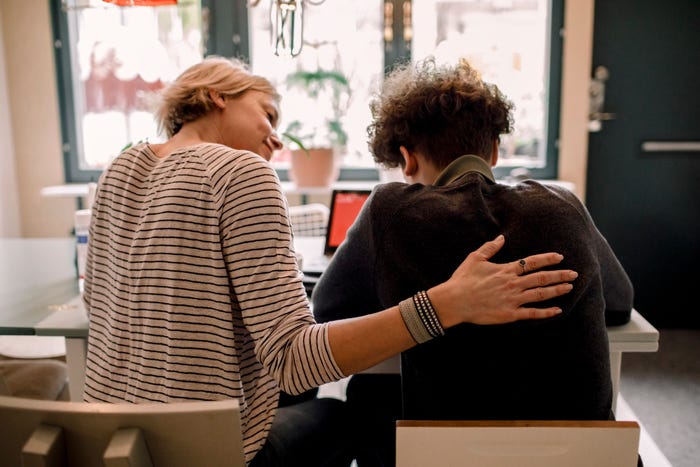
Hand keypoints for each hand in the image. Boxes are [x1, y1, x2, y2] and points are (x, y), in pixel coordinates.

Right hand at [429, 235, 576, 326]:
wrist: (455, 301)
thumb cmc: (463, 279)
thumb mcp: (475, 258)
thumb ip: (490, 248)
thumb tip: (501, 237)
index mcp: (506, 270)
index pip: (531, 262)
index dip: (547, 259)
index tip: (560, 257)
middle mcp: (513, 284)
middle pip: (541, 278)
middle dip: (560, 275)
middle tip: (575, 274)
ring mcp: (513, 299)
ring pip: (540, 294)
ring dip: (557, 290)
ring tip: (569, 287)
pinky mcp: (510, 314)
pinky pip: (532, 313)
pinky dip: (546, 312)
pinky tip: (557, 310)